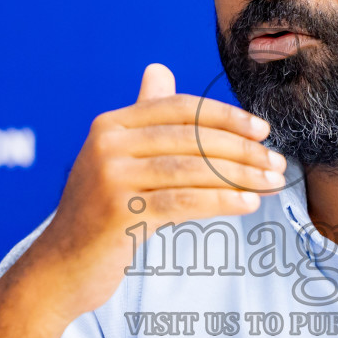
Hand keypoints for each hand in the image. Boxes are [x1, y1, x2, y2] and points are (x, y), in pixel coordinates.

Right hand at [24, 64, 283, 322]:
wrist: (61, 268)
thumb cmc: (99, 215)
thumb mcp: (116, 159)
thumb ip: (143, 118)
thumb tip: (159, 69)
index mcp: (111, 125)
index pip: (180, 109)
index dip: (226, 117)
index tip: (262, 131)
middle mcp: (107, 144)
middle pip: (191, 138)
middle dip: (242, 150)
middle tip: (276, 163)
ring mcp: (111, 178)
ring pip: (192, 170)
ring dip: (240, 176)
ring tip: (271, 183)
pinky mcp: (120, 213)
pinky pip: (184, 202)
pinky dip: (222, 201)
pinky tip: (248, 204)